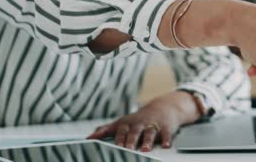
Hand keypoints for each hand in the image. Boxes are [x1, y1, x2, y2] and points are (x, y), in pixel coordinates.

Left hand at [86, 91, 200, 151]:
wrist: (163, 107)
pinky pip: (166, 134)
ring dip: (147, 141)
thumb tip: (89, 137)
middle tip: (127, 149)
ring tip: (145, 149)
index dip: (118, 138)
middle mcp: (140, 123)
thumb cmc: (139, 119)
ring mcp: (153, 125)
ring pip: (150, 133)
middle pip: (135, 132)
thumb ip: (106, 130)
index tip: (114, 146)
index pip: (121, 131)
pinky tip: (165, 146)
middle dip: (131, 141)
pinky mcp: (166, 127)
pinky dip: (166, 140)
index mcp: (128, 123)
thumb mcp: (122, 122)